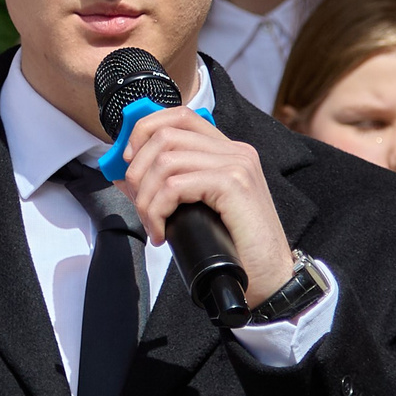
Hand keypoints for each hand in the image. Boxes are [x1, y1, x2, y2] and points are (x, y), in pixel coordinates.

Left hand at [118, 107, 291, 307]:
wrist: (271, 278)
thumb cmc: (236, 249)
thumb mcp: (197, 208)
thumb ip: (171, 185)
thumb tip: (125, 174)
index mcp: (228, 151)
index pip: (179, 116)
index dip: (144, 131)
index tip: (129, 163)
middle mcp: (235, 151)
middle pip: (165, 135)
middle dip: (138, 170)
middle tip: (139, 204)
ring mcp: (237, 165)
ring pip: (165, 161)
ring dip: (146, 197)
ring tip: (153, 224)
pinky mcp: (234, 185)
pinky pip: (175, 185)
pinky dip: (158, 209)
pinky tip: (162, 232)